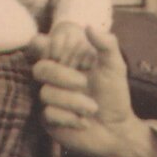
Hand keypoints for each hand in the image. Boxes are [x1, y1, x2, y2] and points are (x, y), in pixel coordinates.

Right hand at [33, 26, 156, 156]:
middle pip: (40, 68)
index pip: (40, 44)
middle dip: (63, 76)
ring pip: (46, 93)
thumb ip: (107, 45)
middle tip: (84, 83)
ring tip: (92, 109)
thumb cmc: (114, 95)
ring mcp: (48, 98)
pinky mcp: (48, 119)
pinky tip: (84, 122)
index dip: (49, 46)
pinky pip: (49, 113)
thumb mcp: (115, 67)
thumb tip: (89, 27)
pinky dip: (71, 118)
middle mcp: (53, 77)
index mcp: (65, 60)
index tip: (64, 53)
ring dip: (74, 101)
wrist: (116, 129)